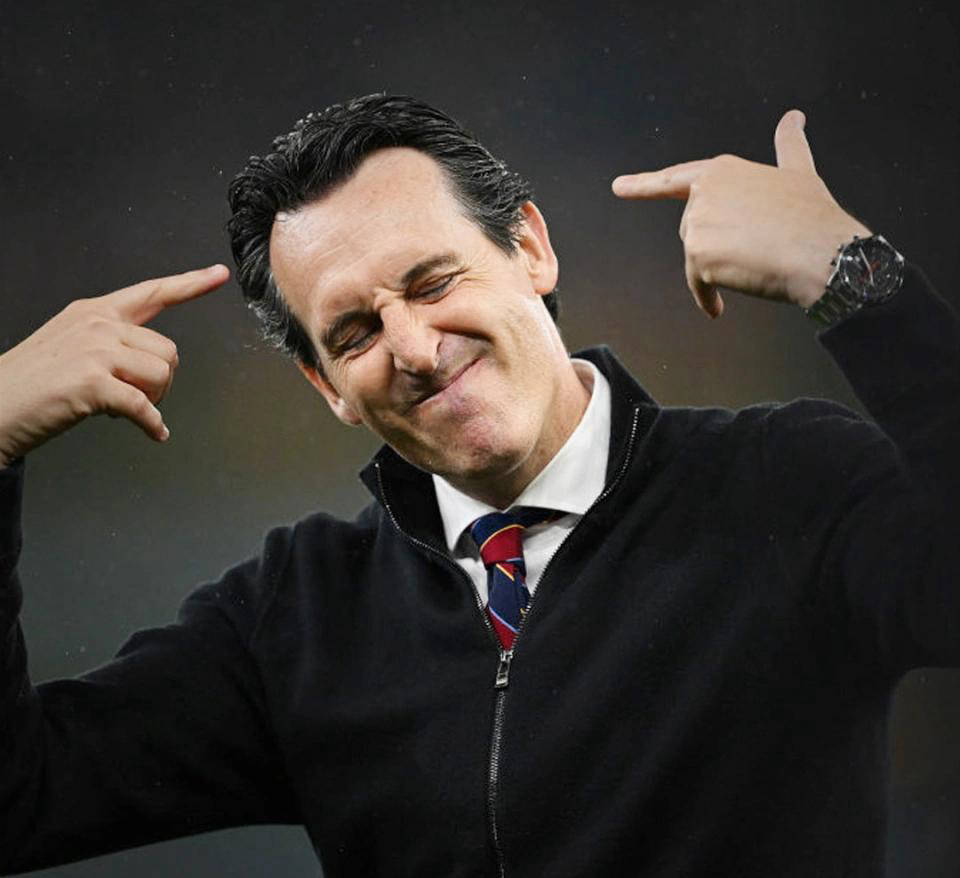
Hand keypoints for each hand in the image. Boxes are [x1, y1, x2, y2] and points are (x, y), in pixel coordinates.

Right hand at [0, 265, 229, 466]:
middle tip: (136, 397)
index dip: (191, 283)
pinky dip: (152, 424)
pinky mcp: (92, 382)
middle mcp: (97, 324)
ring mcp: (94, 351)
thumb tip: (152, 362)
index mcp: (94, 311)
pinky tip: (153, 432)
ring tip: (125, 408)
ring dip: (155, 400)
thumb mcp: (72, 345)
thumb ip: (113, 343)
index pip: (152, 293)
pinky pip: (145, 406)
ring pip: (162, 374)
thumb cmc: (34, 383)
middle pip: (168, 350)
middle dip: (163, 381)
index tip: (219, 274)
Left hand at [611, 109, 871, 317]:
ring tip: (754, 265)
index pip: (674, 179)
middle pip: (693, 231)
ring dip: (718, 271)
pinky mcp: (696, 254)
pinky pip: (696, 284)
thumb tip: (794, 117)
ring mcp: (697, 222)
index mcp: (721, 170)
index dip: (644, 184)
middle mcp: (703, 192)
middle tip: (756, 249)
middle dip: (717, 246)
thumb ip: (789, 146)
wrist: (821, 251)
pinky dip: (707, 297)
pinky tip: (720, 305)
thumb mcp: (799, 171)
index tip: (618, 187)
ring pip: (696, 258)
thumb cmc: (812, 216)